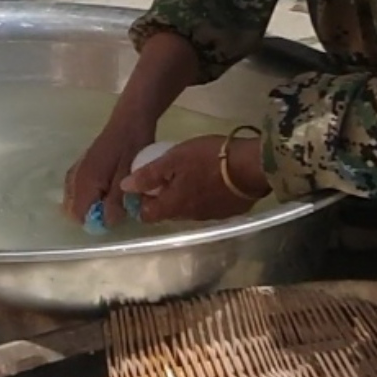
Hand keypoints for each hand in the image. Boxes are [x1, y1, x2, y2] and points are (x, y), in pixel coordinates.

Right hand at [62, 111, 157, 227]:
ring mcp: (76, 170)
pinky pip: (76, 188)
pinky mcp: (80, 166)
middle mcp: (75, 178)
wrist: (129, 121)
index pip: (78, 214)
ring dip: (89, 204)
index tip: (113, 216)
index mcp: (85, 182)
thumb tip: (106, 222)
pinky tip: (104, 190)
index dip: (94, 221)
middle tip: (113, 208)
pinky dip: (87, 195)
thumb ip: (116, 202)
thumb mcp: (128, 177)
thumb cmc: (131, 148)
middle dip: (90, 214)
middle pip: (71, 208)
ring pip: (73, 199)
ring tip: (110, 200)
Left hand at [122, 134, 261, 223]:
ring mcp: (211, 216)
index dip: (141, 202)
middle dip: (164, 199)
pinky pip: (210, 208)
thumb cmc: (208, 159)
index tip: (143, 188)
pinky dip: (206, 198)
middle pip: (168, 212)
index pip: (147, 215)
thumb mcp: (174, 159)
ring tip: (190, 177)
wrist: (252, 166)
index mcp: (173, 206)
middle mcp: (190, 217)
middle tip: (167, 177)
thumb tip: (125, 187)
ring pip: (189, 210)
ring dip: (185, 198)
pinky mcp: (230, 212)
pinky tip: (211, 182)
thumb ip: (149, 175)